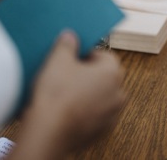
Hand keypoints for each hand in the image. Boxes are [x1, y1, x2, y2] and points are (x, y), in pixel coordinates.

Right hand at [19, 31, 124, 156]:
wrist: (48, 132)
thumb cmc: (56, 95)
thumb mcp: (58, 60)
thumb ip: (67, 44)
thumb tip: (70, 36)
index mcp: (113, 73)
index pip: (104, 56)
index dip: (87, 55)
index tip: (73, 58)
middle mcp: (119, 94)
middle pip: (105, 76)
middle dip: (88, 74)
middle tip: (68, 74)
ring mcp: (112, 115)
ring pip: (101, 97)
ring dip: (88, 93)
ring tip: (66, 93)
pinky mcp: (102, 131)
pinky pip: (95, 115)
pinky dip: (85, 111)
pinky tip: (68, 110)